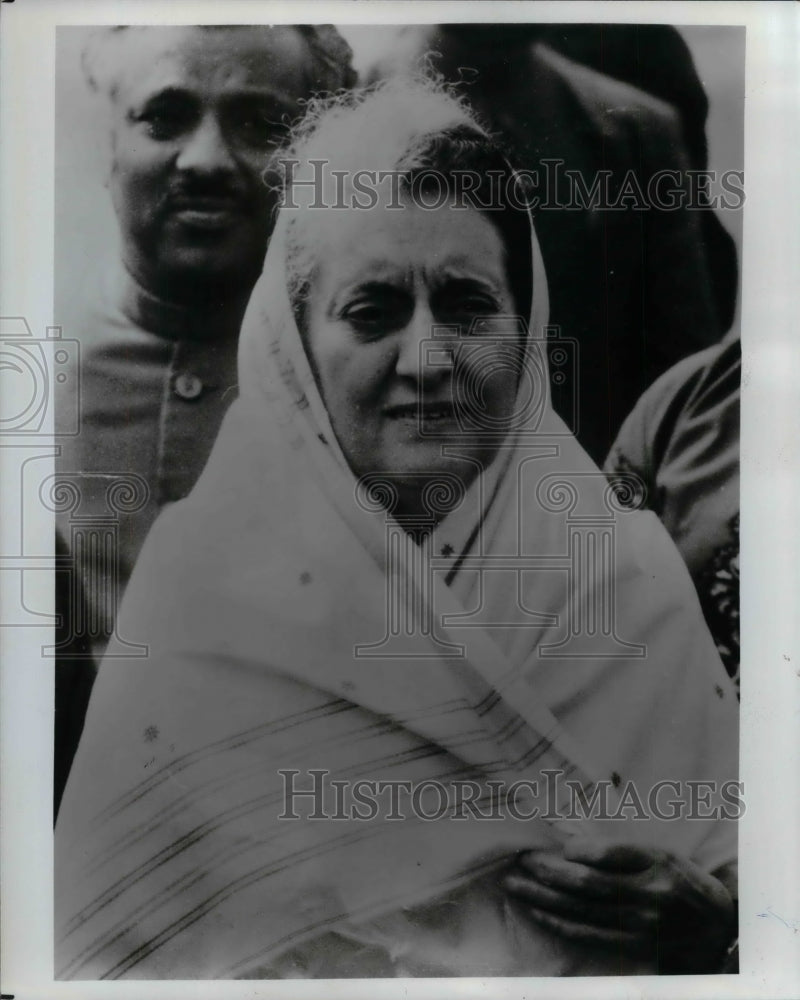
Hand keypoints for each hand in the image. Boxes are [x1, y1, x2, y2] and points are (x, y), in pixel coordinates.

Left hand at [503, 837, 735, 972]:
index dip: (575, 851)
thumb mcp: (660, 853)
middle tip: (519, 862)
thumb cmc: (682, 880)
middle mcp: (648, 895)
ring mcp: (640, 925)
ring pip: (581, 910)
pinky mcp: (634, 947)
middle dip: (546, 872)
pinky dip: (558, 923)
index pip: (607, 854)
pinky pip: (588, 935)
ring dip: (542, 898)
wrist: (717, 927)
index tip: (552, 846)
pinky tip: (538, 912)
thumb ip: (620, 851)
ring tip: (515, 886)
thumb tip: (571, 848)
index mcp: (656, 863)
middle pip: (586, 884)